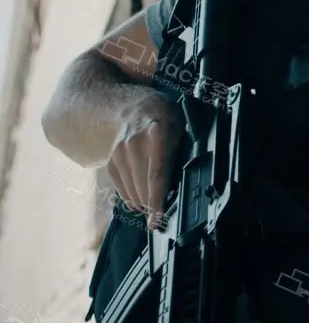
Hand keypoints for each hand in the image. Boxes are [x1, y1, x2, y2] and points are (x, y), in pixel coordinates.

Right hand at [106, 92, 183, 229]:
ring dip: (142, 203)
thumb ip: (177, 154)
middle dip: (151, 207)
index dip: (157, 201)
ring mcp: (119, 153)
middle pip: (142, 187)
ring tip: (151, 210)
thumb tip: (178, 186)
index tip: (158, 220)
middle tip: (159, 219)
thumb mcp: (179, 130)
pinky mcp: (111, 159)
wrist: (134, 106)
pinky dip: (130, 197)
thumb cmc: (164, 119)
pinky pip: (120, 186)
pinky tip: (138, 202)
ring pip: (131, 189)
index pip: (156, 176)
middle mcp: (134, 146)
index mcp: (156, 136)